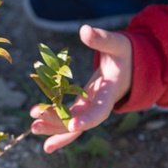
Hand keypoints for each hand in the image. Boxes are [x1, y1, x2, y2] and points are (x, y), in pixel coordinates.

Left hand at [30, 25, 132, 152]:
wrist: (134, 66)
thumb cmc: (126, 53)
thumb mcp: (117, 44)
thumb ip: (101, 39)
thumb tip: (84, 29)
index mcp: (109, 93)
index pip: (99, 111)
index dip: (87, 119)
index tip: (72, 125)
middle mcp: (99, 105)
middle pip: (79, 120)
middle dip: (58, 124)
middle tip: (35, 124)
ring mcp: (90, 107)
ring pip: (72, 124)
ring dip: (53, 128)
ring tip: (33, 128)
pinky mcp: (82, 105)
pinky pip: (69, 121)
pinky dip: (56, 129)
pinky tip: (43, 137)